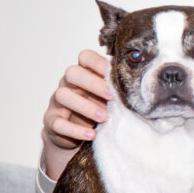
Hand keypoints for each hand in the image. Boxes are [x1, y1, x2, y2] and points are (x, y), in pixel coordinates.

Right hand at [40, 49, 110, 179]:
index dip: (97, 62)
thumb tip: (141, 86)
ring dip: (85, 106)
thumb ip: (117, 89)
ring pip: (62, 95)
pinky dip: (75, 129)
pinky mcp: (52, 121)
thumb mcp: (107, 98)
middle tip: (111, 97)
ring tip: (103, 117)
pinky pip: (58, 123)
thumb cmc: (97, 109)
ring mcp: (57, 102)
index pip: (85, 57)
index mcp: (83, 74)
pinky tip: (91, 134)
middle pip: (72, 73)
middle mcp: (68, 84)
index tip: (112, 73)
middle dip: (92, 83)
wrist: (77, 134)